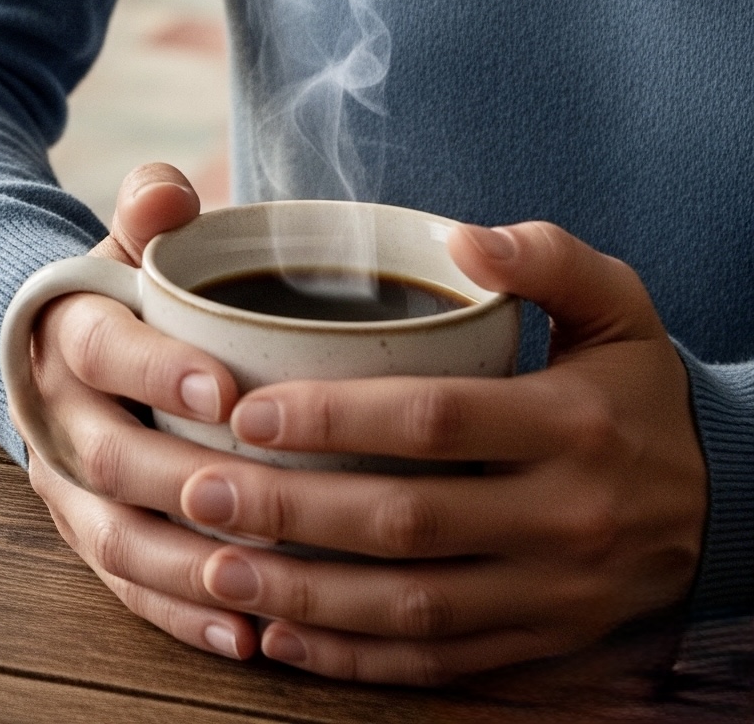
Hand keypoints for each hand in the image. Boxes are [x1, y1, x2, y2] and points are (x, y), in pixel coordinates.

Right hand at [24, 162, 261, 660]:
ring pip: (114, 535)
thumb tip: (168, 191)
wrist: (65, 351)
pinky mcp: (87, 538)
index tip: (227, 390)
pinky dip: (181, 616)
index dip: (158, 367)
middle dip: (186, 484)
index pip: (100, 345)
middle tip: (269, 502)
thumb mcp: (132, 244)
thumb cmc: (129, 294)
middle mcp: (54, 412)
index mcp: (64, 328)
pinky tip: (245, 636)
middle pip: (108, 455)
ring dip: (188, 567)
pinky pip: (126, 587)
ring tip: (263, 588)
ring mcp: (65, 484)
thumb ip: (149, 209)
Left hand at [168, 220, 706, 683]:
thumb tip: (459, 238)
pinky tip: (282, 635)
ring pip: (414, 607)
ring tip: (215, 569)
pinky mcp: (542, 641)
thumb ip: (543, 256)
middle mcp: (563, 517)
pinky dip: (358, 657)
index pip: (436, 422)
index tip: (247, 410)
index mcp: (571, 424)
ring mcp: (553, 592)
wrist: (728, 497)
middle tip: (199, 491)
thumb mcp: (616, 301)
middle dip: (292, 512)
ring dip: (306, 596)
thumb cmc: (634, 381)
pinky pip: (441, 662)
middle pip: (407, 523)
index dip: (336, 418)